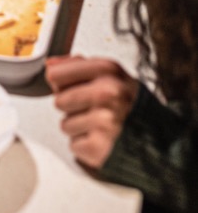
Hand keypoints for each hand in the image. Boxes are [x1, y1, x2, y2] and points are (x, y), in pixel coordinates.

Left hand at [46, 55, 138, 169]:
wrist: (162, 140)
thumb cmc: (133, 107)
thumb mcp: (114, 76)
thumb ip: (80, 66)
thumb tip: (51, 65)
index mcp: (107, 72)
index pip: (57, 74)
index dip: (60, 83)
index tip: (67, 86)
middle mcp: (106, 93)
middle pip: (59, 100)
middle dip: (72, 108)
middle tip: (93, 109)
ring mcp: (103, 121)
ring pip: (65, 125)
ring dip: (79, 128)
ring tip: (101, 126)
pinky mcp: (99, 147)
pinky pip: (74, 145)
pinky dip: (85, 146)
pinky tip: (102, 140)